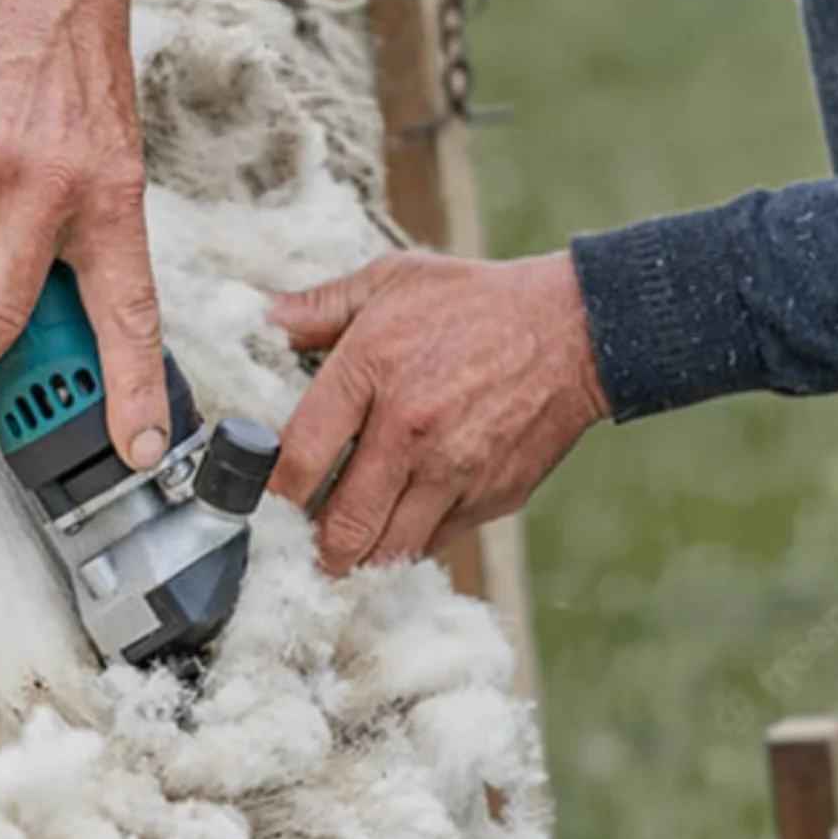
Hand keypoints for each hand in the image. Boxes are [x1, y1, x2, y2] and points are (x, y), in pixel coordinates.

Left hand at [266, 250, 610, 574]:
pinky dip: (408, 544)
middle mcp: (410, 431)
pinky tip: (394, 524)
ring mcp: (455, 472)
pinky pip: (434, 545)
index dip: (268, 493)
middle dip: (309, 546)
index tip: (258, 498)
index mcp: (373, 372)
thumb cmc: (478, 303)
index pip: (298, 460)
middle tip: (296, 542)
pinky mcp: (493, 497)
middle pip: (339, 527)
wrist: (579, 328)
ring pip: (386, 552)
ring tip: (340, 544)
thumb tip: (261, 322)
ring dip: (357, 557)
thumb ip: (317, 307)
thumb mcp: (391, 282)